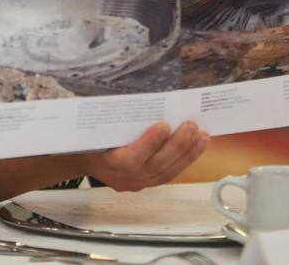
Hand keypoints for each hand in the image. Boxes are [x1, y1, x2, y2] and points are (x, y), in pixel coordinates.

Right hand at [83, 122, 208, 191]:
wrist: (86, 160)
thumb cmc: (91, 139)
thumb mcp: (96, 130)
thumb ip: (114, 122)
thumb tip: (142, 104)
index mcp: (110, 163)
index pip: (132, 157)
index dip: (149, 142)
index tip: (164, 125)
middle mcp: (126, 177)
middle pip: (156, 164)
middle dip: (176, 145)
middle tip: (191, 126)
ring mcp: (139, 183)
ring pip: (168, 171)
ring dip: (188, 153)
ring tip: (203, 136)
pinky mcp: (149, 184)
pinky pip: (170, 174)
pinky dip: (185, 160)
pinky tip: (197, 146)